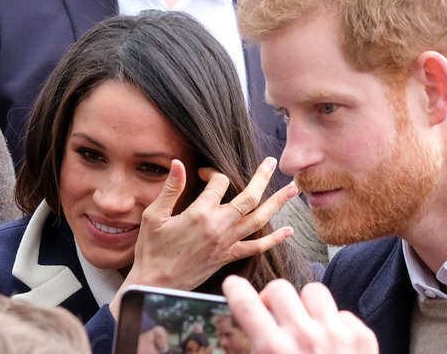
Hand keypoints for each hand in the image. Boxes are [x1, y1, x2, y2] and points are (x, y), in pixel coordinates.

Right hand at [110, 157, 296, 317]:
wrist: (158, 283)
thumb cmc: (152, 250)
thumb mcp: (154, 216)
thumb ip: (170, 189)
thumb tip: (178, 163)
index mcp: (200, 212)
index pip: (218, 183)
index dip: (212, 173)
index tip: (203, 174)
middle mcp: (219, 226)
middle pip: (248, 197)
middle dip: (262, 177)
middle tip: (271, 162)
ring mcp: (227, 242)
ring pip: (259, 219)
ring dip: (278, 203)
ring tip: (293, 189)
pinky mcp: (228, 256)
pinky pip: (256, 247)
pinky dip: (274, 240)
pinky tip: (289, 231)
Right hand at [222, 276, 378, 353]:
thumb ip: (257, 353)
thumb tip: (246, 343)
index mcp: (274, 350)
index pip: (245, 304)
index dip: (235, 289)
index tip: (233, 285)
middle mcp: (304, 336)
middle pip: (279, 289)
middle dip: (271, 298)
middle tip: (272, 313)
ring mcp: (337, 335)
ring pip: (314, 292)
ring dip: (305, 305)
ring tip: (305, 323)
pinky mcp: (363, 339)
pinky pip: (343, 314)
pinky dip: (335, 324)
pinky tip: (332, 342)